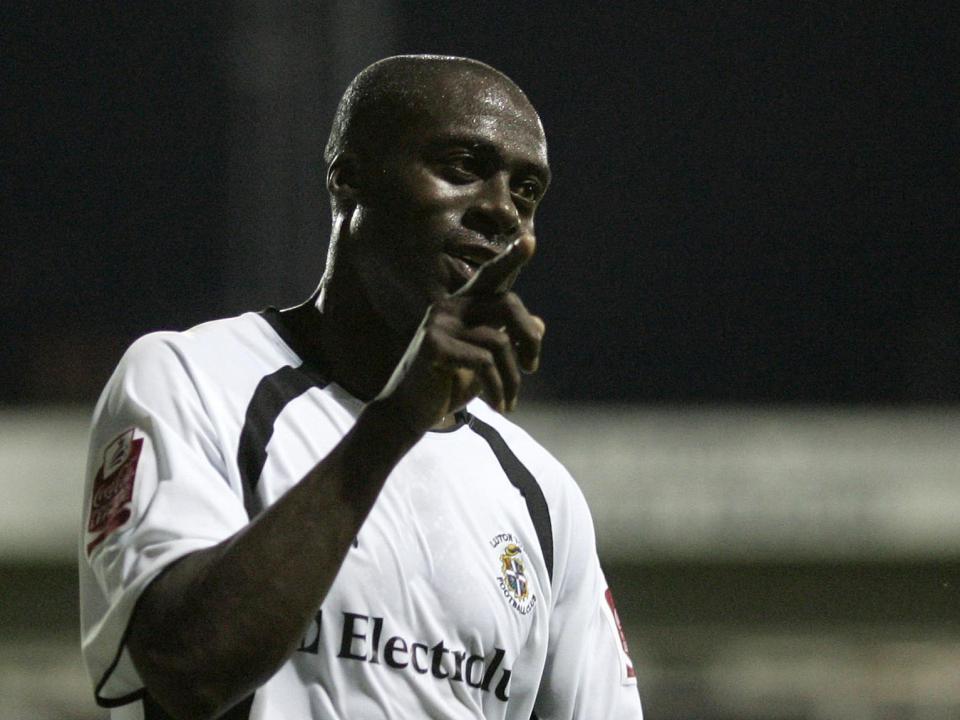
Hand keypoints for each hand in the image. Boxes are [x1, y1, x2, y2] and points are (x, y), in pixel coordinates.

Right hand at [374, 235, 544, 433]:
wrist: (412, 412)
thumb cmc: (449, 384)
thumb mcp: (485, 364)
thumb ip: (509, 341)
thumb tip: (541, 324)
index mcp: (462, 305)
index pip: (490, 277)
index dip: (510, 259)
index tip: (529, 240)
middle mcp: (449, 306)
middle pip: (507, 306)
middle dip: (529, 339)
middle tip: (532, 369)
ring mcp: (439, 322)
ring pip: (499, 341)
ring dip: (512, 378)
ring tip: (510, 401)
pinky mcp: (433, 344)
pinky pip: (484, 362)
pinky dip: (498, 388)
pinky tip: (497, 404)